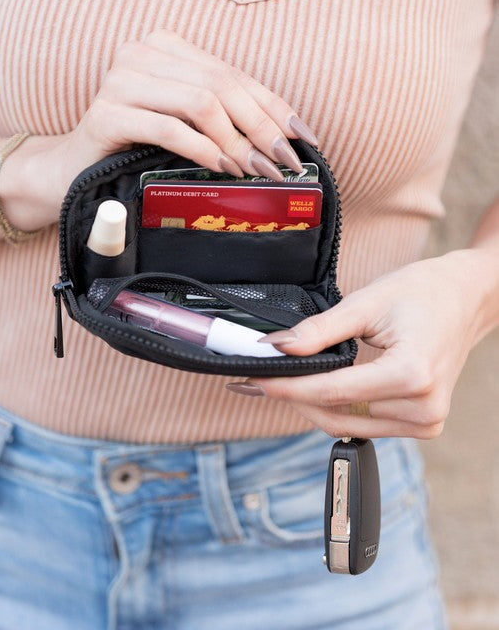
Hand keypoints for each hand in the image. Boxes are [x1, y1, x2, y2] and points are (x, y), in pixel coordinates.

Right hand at [0, 28, 318, 231]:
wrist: (74, 170)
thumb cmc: (137, 147)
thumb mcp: (186, 123)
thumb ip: (223, 116)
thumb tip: (282, 139)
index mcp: (167, 46)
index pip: (234, 74)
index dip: (275, 107)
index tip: (304, 139)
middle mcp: (142, 53)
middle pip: (222, 85)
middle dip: (262, 127)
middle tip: (285, 163)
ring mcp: (120, 80)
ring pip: (200, 102)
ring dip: (236, 141)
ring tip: (254, 170)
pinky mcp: (106, 114)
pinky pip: (169, 127)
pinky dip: (203, 149)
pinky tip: (222, 168)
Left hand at [226, 250, 487, 439]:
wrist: (467, 298)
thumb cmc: (422, 292)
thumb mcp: (366, 302)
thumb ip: (320, 331)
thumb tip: (275, 348)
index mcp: (411, 373)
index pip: (332, 391)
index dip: (286, 387)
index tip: (251, 380)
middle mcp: (422, 407)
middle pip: (336, 414)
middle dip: (294, 397)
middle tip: (258, 378)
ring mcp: (426, 421)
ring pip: (348, 425)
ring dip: (314, 405)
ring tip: (286, 380)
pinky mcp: (424, 425)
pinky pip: (366, 424)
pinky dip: (339, 408)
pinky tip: (320, 388)